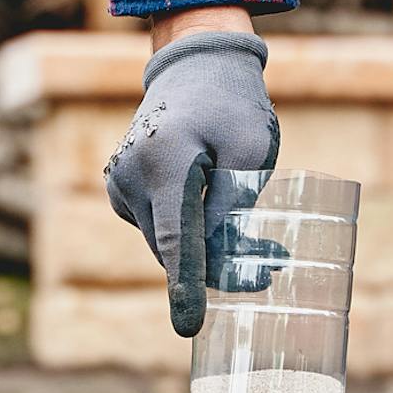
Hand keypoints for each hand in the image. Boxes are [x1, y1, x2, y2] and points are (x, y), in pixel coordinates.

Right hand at [104, 26, 279, 335]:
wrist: (194, 66)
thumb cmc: (233, 105)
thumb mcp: (251, 151)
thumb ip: (232, 206)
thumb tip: (215, 261)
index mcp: (165, 162)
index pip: (176, 239)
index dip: (187, 285)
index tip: (190, 326)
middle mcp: (131, 176)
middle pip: (174, 248)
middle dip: (219, 265)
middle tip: (272, 266)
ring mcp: (120, 184)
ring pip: (166, 242)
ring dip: (208, 250)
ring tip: (262, 245)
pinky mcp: (121, 189)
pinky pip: (159, 228)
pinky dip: (188, 233)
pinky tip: (218, 216)